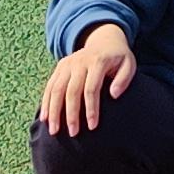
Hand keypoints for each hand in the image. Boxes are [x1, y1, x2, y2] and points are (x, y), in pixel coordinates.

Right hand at [39, 21, 133, 136]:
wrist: (104, 40)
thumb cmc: (118, 58)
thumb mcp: (129, 64)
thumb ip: (124, 79)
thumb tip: (114, 95)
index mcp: (98, 61)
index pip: (91, 88)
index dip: (91, 108)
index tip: (92, 126)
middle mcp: (80, 61)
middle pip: (71, 91)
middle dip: (71, 114)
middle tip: (73, 133)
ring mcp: (67, 63)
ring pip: (56, 89)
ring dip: (54, 111)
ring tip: (53, 131)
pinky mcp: (60, 66)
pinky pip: (50, 86)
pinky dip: (46, 102)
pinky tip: (44, 118)